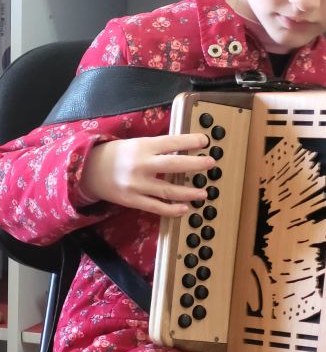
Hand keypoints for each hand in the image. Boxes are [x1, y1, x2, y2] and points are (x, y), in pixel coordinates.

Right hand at [79, 133, 213, 216]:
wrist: (88, 171)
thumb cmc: (116, 155)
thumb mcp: (136, 144)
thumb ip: (157, 148)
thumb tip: (184, 149)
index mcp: (142, 146)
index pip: (171, 142)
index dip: (190, 141)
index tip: (205, 141)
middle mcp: (140, 165)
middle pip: (174, 165)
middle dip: (195, 164)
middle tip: (211, 164)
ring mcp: (136, 185)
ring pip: (168, 190)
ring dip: (189, 192)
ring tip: (204, 193)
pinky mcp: (132, 200)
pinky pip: (156, 207)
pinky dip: (172, 210)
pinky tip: (185, 209)